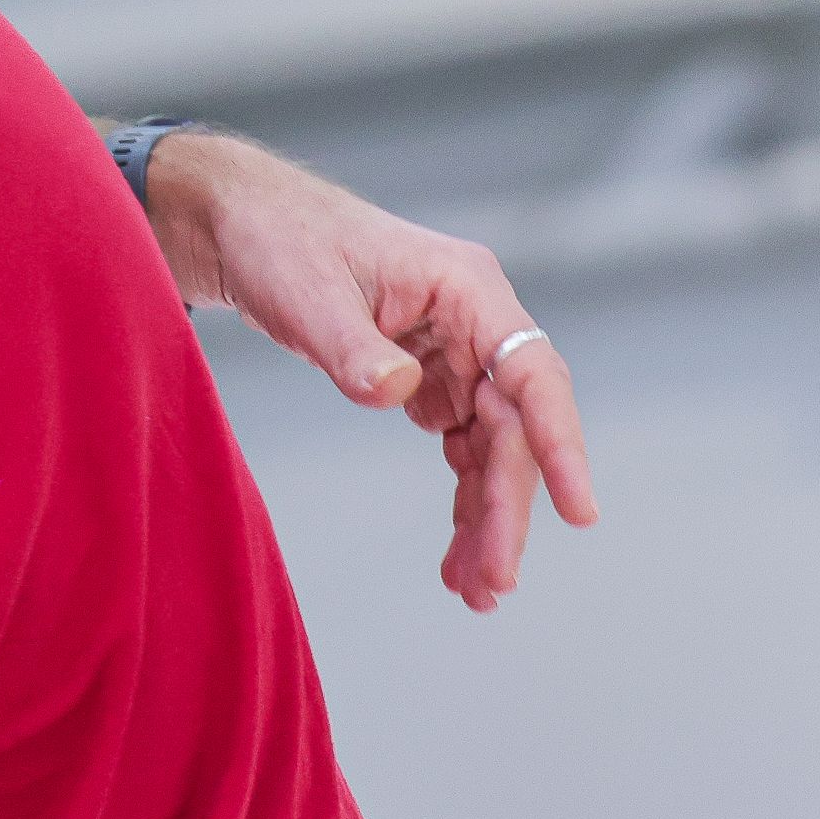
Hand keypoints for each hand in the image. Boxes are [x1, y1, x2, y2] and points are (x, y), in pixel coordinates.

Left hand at [145, 133, 595, 612]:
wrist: (239, 227)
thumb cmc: (278, 241)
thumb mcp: (306, 293)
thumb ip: (354, 348)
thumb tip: (398, 392)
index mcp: (468, 289)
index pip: (533, 374)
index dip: (561, 445)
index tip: (580, 512)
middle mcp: (477, 323)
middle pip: (514, 428)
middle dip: (507, 509)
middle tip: (492, 583)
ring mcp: (458, 353)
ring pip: (493, 448)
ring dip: (488, 518)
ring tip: (476, 591)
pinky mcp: (430, 379)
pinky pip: (462, 449)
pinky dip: (462, 501)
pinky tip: (456, 556)